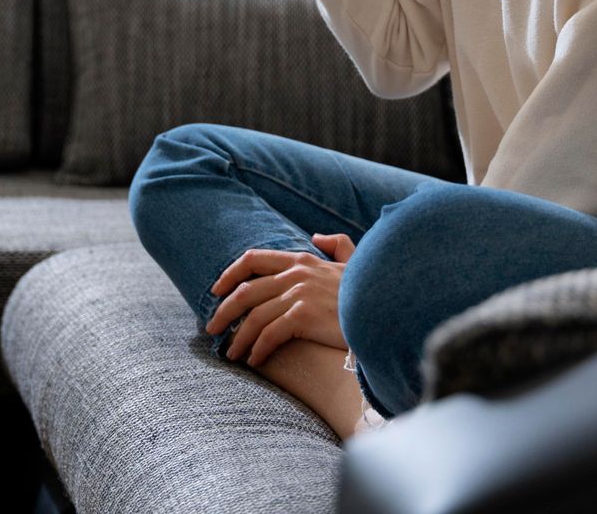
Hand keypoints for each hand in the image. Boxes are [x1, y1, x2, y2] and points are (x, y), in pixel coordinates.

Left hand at [205, 231, 356, 367]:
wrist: (385, 309)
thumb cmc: (371, 290)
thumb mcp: (354, 260)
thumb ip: (337, 244)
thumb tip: (317, 236)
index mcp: (302, 260)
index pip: (253, 259)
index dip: (230, 274)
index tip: (216, 290)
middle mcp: (296, 274)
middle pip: (245, 291)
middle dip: (224, 310)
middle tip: (212, 328)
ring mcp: (299, 294)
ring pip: (254, 316)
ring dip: (238, 337)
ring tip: (231, 353)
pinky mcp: (304, 316)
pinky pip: (270, 334)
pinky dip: (258, 348)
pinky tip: (254, 360)